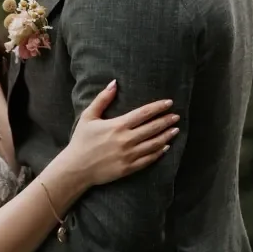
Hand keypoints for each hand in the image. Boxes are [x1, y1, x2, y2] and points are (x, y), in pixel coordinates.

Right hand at [61, 80, 178, 189]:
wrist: (76, 168)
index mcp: (117, 125)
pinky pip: (148, 159)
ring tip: (175, 130)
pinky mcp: (128, 168)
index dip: (158, 107)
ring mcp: (128, 155)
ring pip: (154, 144)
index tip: (169, 103)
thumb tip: (114, 82)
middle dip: (166, 121)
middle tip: (176, 116)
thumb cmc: (81, 141)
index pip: (144, 113)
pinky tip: (165, 147)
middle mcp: (126, 140)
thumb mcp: (88, 116)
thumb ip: (102, 99)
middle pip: (152, 128)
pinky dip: (159, 152)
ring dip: (166, 136)